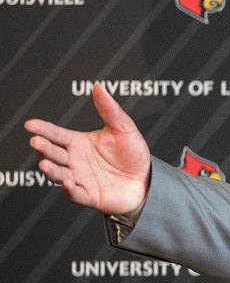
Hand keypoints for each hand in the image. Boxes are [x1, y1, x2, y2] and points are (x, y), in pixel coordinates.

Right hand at [25, 83, 150, 214]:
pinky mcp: (88, 195)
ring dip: (50, 169)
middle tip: (36, 142)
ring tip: (45, 163)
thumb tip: (99, 87)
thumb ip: (110, 110)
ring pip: (58, 174)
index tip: (31, 124)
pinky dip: (69, 189)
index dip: (43, 130)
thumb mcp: (124, 129)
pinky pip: (74, 194)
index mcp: (78, 143)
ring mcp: (79, 178)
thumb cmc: (132, 154)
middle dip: (43, 148)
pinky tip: (67, 182)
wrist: (146, 180)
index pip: (56, 135)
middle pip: (53, 153)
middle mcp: (74, 160)